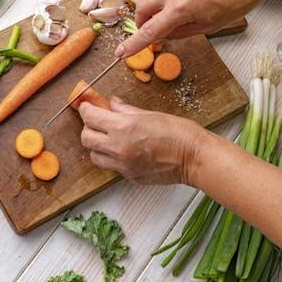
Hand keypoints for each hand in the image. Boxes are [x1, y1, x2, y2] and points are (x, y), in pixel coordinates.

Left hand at [78, 98, 206, 185]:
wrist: (195, 158)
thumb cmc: (179, 133)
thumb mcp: (150, 114)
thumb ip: (126, 110)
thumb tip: (112, 105)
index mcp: (123, 127)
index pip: (90, 117)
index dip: (86, 110)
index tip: (87, 106)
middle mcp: (119, 148)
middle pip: (86, 139)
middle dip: (88, 128)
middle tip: (97, 122)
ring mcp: (123, 165)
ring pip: (95, 156)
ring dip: (98, 146)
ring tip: (110, 139)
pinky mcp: (130, 177)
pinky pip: (112, 167)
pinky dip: (114, 159)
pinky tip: (126, 151)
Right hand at [116, 0, 266, 57]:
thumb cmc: (235, 3)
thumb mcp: (207, 27)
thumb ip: (179, 32)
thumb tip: (161, 34)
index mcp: (181, 9)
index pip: (150, 30)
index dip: (134, 43)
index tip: (121, 51)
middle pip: (142, 7)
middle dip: (142, 20)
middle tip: (149, 28)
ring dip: (163, 3)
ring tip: (186, 5)